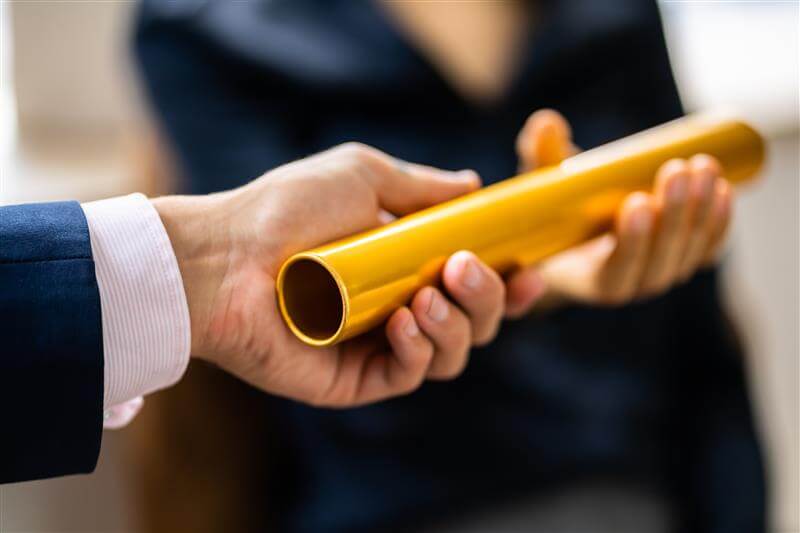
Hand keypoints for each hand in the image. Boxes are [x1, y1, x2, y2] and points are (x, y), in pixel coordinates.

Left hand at [153, 143, 508, 406]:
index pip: (474, 281)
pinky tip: (402, 320)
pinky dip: (420, 350)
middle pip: (475, 322)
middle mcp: (398, 306)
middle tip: (467, 270)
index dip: (510, 281)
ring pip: (453, 355)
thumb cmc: (288, 209)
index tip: (532, 268)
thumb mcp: (363, 175)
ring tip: (428, 295)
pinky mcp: (354, 380)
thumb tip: (473, 185)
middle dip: (489, 300)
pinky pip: (410, 375)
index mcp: (405, 263)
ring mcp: (376, 345)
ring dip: (458, 326)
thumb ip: (423, 186)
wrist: (224, 257)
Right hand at [505, 109, 732, 314]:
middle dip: (674, 216)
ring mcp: (660, 273)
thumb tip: (546, 122)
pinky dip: (718, 222)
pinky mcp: (683, 258)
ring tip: (701, 166)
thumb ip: (539, 158)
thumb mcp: (540, 190)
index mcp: (589, 280)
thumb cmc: (554, 217)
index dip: (632, 242)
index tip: (636, 202)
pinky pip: (708, 247)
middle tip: (674, 170)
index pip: (617, 272)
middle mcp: (631, 285)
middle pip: (662, 261)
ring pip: (689, 252)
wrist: (580, 236)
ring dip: (700, 211)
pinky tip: (723, 190)